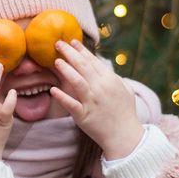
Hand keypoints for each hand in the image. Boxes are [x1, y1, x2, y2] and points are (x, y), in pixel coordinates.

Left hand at [49, 40, 143, 159]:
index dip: (81, 50)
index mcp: (110, 80)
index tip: (72, 41)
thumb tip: (103, 67)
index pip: (93, 61)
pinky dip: (62, 97)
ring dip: (66, 70)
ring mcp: (92, 102)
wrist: (125, 136)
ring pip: (77, 82)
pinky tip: (53, 90)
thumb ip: (113, 77)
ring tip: (56, 61)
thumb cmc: (125, 112)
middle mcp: (101, 88)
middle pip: (83, 67)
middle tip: (58, 43)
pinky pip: (71, 104)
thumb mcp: (125, 90)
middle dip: (70, 53)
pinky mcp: (84, 116)